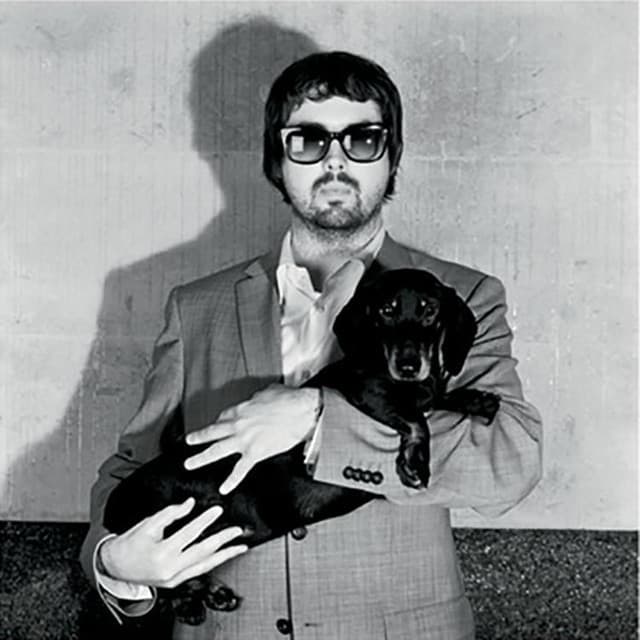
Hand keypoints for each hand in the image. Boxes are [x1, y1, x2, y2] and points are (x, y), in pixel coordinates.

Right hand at [100, 498, 246, 587]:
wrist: (116, 566)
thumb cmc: (131, 543)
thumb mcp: (148, 524)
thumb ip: (171, 513)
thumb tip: (190, 504)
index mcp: (162, 553)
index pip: (189, 533)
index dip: (205, 520)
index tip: (218, 509)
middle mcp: (170, 569)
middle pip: (203, 552)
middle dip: (223, 540)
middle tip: (237, 530)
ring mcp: (174, 579)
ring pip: (205, 566)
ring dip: (225, 555)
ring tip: (240, 547)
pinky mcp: (176, 582)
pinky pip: (198, 571)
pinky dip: (213, 562)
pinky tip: (223, 555)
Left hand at [184, 384, 319, 493]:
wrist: (301, 411)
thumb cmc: (288, 399)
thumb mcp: (268, 391)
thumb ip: (257, 398)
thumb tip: (257, 400)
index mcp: (241, 408)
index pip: (224, 417)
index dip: (219, 422)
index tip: (216, 426)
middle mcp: (238, 424)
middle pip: (213, 432)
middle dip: (198, 437)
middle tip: (189, 441)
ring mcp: (244, 439)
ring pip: (217, 450)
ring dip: (201, 457)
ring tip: (190, 464)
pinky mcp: (255, 452)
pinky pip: (240, 469)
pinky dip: (231, 480)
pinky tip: (223, 488)